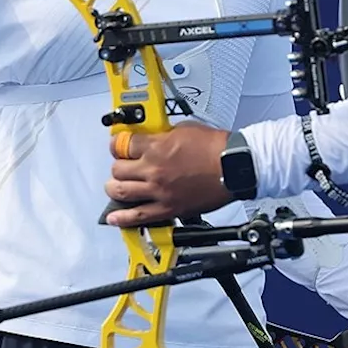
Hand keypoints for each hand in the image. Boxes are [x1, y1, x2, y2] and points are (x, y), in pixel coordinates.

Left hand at [104, 123, 231, 225]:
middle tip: (121, 165)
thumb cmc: (215, 148)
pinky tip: (114, 218)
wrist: (233, 166)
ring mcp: (158, 191)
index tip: (119, 145)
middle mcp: (153, 170)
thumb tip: (153, 137)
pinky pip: (139, 216)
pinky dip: (122, 218)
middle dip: (117, 166)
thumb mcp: (184, 129)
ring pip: (121, 192)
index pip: (122, 144)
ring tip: (115, 187)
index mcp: (156, 147)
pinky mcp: (168, 208)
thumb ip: (163, 135)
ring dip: (114, 188)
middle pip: (117, 170)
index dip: (117, 144)